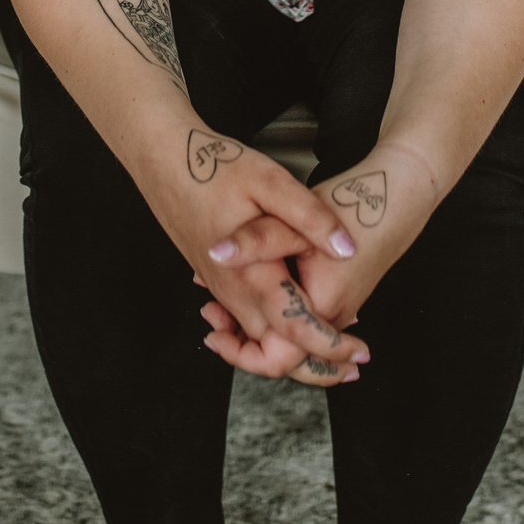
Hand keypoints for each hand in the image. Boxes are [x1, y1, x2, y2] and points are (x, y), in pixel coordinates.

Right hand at [139, 122, 370, 379]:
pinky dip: (273, 328)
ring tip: (334, 338)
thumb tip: (346, 248)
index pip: (294, 333)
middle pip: (274, 353)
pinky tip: (297, 306)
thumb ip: (309, 217)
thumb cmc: (213, 166)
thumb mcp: (270, 181)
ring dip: (295, 346)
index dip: (330, 349)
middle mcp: (234, 292)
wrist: (163, 161)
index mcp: (252, 274)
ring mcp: (221, 288)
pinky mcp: (216, 279)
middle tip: (354, 360)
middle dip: (316, 363)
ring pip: (258, 339)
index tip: (360, 353)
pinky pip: (245, 319)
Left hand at [195, 139, 440, 384]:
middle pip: (283, 354)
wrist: (398, 194)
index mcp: (321, 308)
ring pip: (292, 338)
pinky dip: (276, 314)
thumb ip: (256, 240)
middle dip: (243, 342)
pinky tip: (255, 289)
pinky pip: (303, 320)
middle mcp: (333, 318)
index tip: (211, 334)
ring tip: (222, 307)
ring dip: (257, 327)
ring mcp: (341, 310)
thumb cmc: (354, 204)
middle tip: (209, 320)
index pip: (277, 358)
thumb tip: (213, 254)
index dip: (238, 353)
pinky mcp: (340, 296)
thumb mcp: (296, 218)